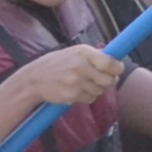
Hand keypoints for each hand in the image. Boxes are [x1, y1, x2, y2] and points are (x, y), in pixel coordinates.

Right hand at [3, 43, 125, 110]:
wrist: (34, 79)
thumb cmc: (56, 64)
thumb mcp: (74, 53)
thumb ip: (94, 56)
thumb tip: (115, 59)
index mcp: (83, 52)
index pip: (110, 62)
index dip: (117, 68)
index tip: (117, 69)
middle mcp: (80, 66)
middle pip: (109, 80)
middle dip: (109, 81)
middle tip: (102, 79)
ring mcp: (76, 81)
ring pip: (100, 91)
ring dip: (96, 89)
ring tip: (83, 83)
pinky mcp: (72, 95)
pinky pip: (90, 99)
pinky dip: (87, 96)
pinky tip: (76, 90)